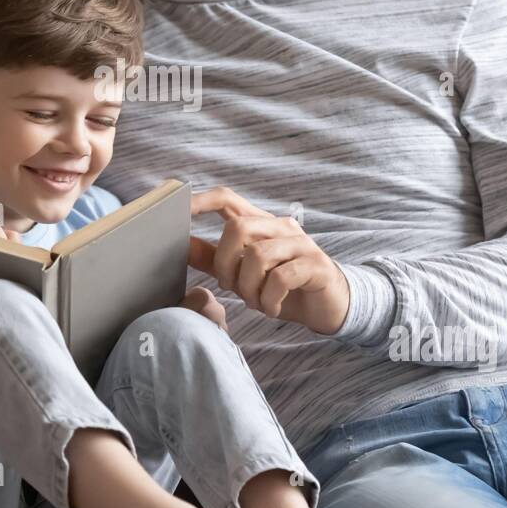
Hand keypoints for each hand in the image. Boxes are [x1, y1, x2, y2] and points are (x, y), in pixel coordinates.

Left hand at [188, 186, 349, 334]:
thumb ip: (212, 257)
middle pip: (238, 228)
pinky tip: (271, 309)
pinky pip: (281, 278)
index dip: (201, 201)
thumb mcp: (243, 274)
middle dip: (225, 264)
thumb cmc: (283, 288)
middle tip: (232, 288)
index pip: (226, 199)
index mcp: (260, 223)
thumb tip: (179, 244)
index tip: (177, 210)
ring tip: (256, 303)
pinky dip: (269, 299)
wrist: (329, 307)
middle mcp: (280, 226)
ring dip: (248, 288)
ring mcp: (301, 244)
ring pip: (257, 256)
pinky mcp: (316, 265)